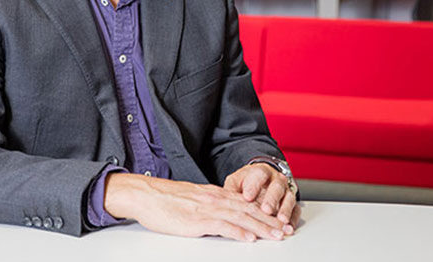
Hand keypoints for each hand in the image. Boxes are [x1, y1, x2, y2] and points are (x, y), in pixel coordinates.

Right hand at [103, 173, 288, 241]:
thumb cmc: (165, 199)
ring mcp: (207, 208)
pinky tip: (249, 238)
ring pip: (241, 217)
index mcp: (215, 194)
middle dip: (270, 221)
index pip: (247, 203)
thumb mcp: (193, 198)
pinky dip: (238, 232)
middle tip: (287, 230)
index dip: (265, 212)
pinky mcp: (197, 220)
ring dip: (261, 227)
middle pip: (249, 210)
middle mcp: (215, 198)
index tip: (280, 221)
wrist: (145, 195)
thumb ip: (210, 204)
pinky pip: (222, 226)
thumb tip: (224, 213)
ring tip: (276, 235)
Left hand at [223, 163, 299, 233]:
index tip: (247, 197)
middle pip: (277, 187)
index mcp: (261, 171)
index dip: (253, 186)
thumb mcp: (236, 181)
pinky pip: (296, 210)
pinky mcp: (292, 203)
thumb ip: (231, 189)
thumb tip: (221, 198)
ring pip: (289, 198)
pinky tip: (289, 227)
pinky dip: (293, 219)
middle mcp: (276, 180)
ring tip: (281, 220)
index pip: (259, 176)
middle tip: (265, 209)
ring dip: (285, 209)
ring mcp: (286, 191)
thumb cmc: (247, 182)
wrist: (262, 179)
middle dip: (271, 199)